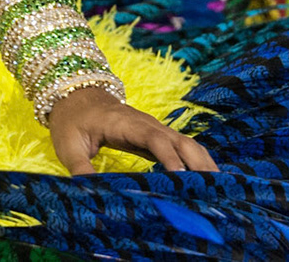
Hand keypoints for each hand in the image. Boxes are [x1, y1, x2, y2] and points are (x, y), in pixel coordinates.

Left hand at [46, 85, 218, 174]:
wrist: (74, 95)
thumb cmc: (71, 121)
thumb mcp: (67, 144)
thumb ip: (79, 167)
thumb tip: (88, 192)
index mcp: (125, 123)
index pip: (153, 138)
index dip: (170, 157)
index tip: (181, 178)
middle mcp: (146, 124)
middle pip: (180, 140)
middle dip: (198, 163)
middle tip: (213, 189)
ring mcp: (154, 129)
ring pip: (187, 144)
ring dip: (203, 163)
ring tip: (220, 189)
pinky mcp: (157, 137)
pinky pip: (182, 148)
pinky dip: (197, 163)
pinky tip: (209, 182)